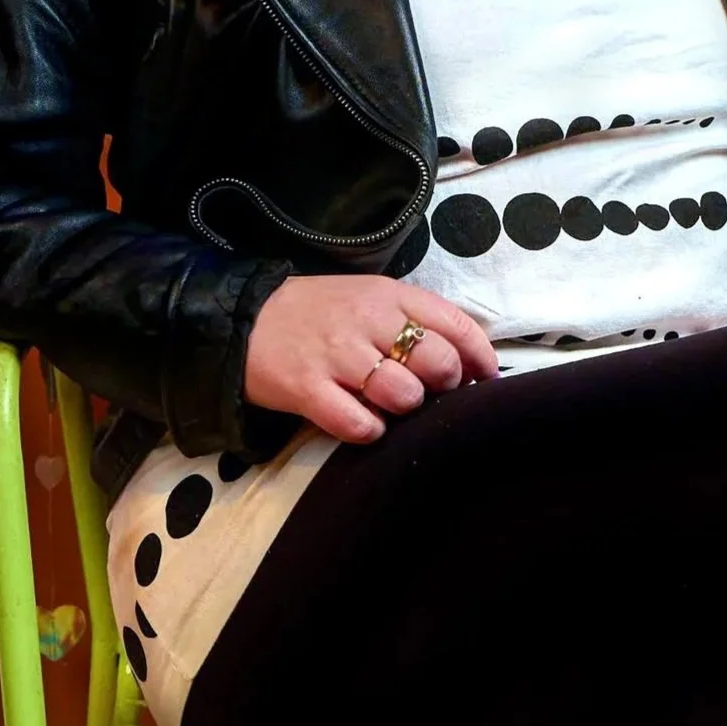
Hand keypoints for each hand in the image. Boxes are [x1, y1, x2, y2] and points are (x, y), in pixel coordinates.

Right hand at [244, 275, 501, 442]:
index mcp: (389, 295)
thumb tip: (471, 363)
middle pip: (436, 362)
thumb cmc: (319, 315)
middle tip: (427, 392)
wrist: (244, 320)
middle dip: (444, 385)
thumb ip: (417, 321)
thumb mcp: (370, 299)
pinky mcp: (308, 389)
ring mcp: (336, 356)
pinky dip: (369, 430)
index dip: (480, 358)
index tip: (483, 379)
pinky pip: (358, 423)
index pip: (456, 325)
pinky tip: (363, 422)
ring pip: (403, 394)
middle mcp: (367, 321)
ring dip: (406, 408)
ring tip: (389, 404)